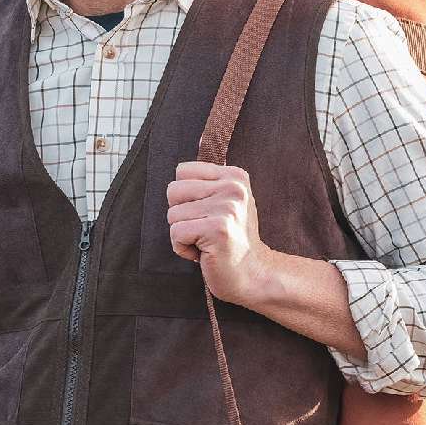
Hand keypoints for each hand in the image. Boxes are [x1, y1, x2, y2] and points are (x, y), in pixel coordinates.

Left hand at [166, 160, 271, 305]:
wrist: (253, 274)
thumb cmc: (232, 241)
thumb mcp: (225, 202)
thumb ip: (207, 181)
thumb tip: (191, 149)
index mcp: (234, 175)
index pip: (181, 172)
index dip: (185, 199)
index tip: (207, 215)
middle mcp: (233, 187)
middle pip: (173, 191)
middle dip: (180, 216)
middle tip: (204, 230)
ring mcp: (227, 207)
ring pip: (172, 215)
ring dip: (183, 235)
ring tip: (206, 242)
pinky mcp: (218, 228)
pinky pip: (176, 233)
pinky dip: (183, 248)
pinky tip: (204, 253)